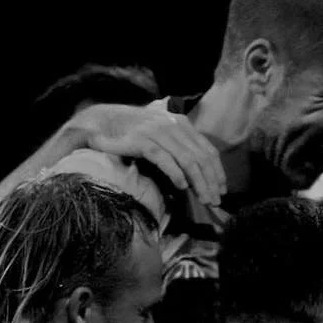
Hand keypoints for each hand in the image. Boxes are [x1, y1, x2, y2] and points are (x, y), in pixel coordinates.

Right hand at [74, 101, 226, 206]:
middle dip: (211, 182)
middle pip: (200, 157)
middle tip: (215, 202)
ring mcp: (156, 131)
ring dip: (198, 182)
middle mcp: (171, 125)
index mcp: (180, 123)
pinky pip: (163, 158)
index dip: (218, 171)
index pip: (207, 149)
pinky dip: (175, 173)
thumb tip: (196, 174)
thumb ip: (179, 147)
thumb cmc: (133, 133)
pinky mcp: (141, 140)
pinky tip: (182, 187)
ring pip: (187, 159)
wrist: (101, 121)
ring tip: (203, 199)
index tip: (222, 190)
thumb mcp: (161, 135)